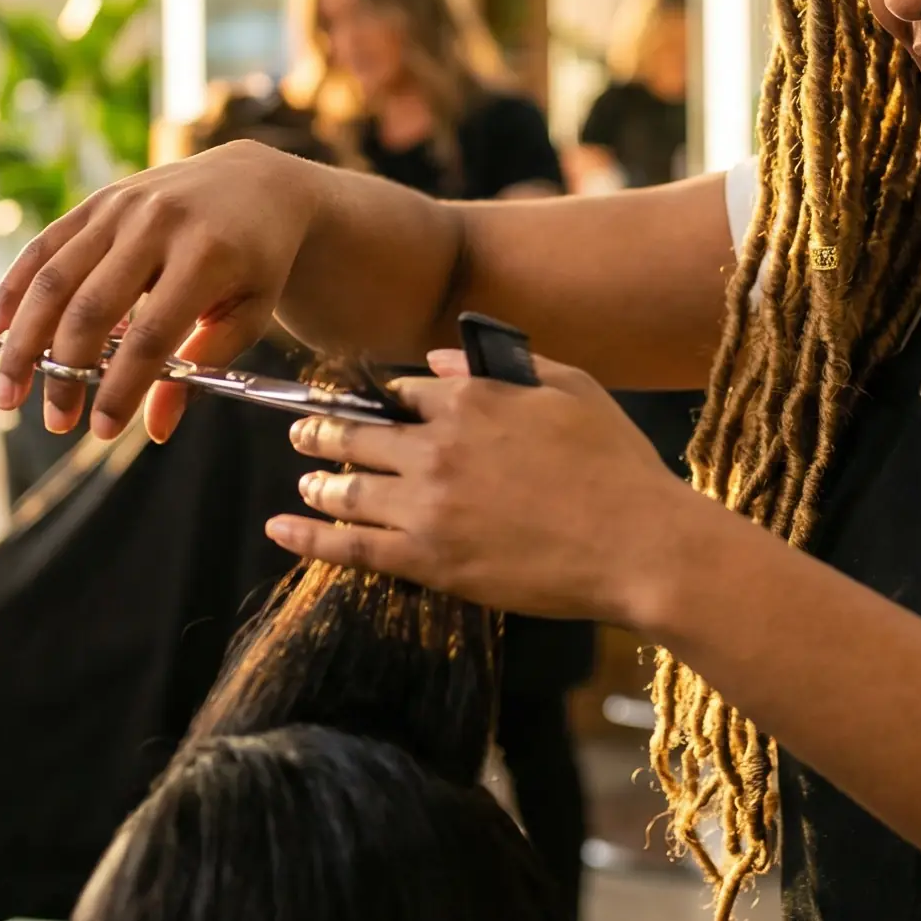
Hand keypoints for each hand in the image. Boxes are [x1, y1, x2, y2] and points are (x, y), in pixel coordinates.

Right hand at [0, 140, 321, 442]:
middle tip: (56, 421)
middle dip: (66, 373)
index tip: (102, 430)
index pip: (151, 334)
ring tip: (8, 394)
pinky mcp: (96, 202)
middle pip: (92, 309)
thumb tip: (156, 427)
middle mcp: (157, 224)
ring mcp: (121, 208)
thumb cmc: (256, 260)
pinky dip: (10, 293)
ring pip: (54, 279)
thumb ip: (204, 365)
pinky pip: (42, 249)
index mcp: (206, 254)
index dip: (121, 387)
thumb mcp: (249, 312)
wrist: (256, 183)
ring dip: (24, 342)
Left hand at [273, 350, 711, 625]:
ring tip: (308, 481)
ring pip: (345, 487)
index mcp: (472, 399)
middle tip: (304, 431)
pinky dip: (306, 537)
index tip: (363, 402)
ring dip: (318, 480)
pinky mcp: (427, 559)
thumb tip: (440, 361)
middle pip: (355, 433)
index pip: (400, 390)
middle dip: (322, 429)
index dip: (379, 397)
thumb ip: (501, 366)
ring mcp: (426, 505)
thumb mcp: (572, 389)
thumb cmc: (618, 466)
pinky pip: (348, 545)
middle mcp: (437, 446)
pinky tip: (281, 530)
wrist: (640, 545)